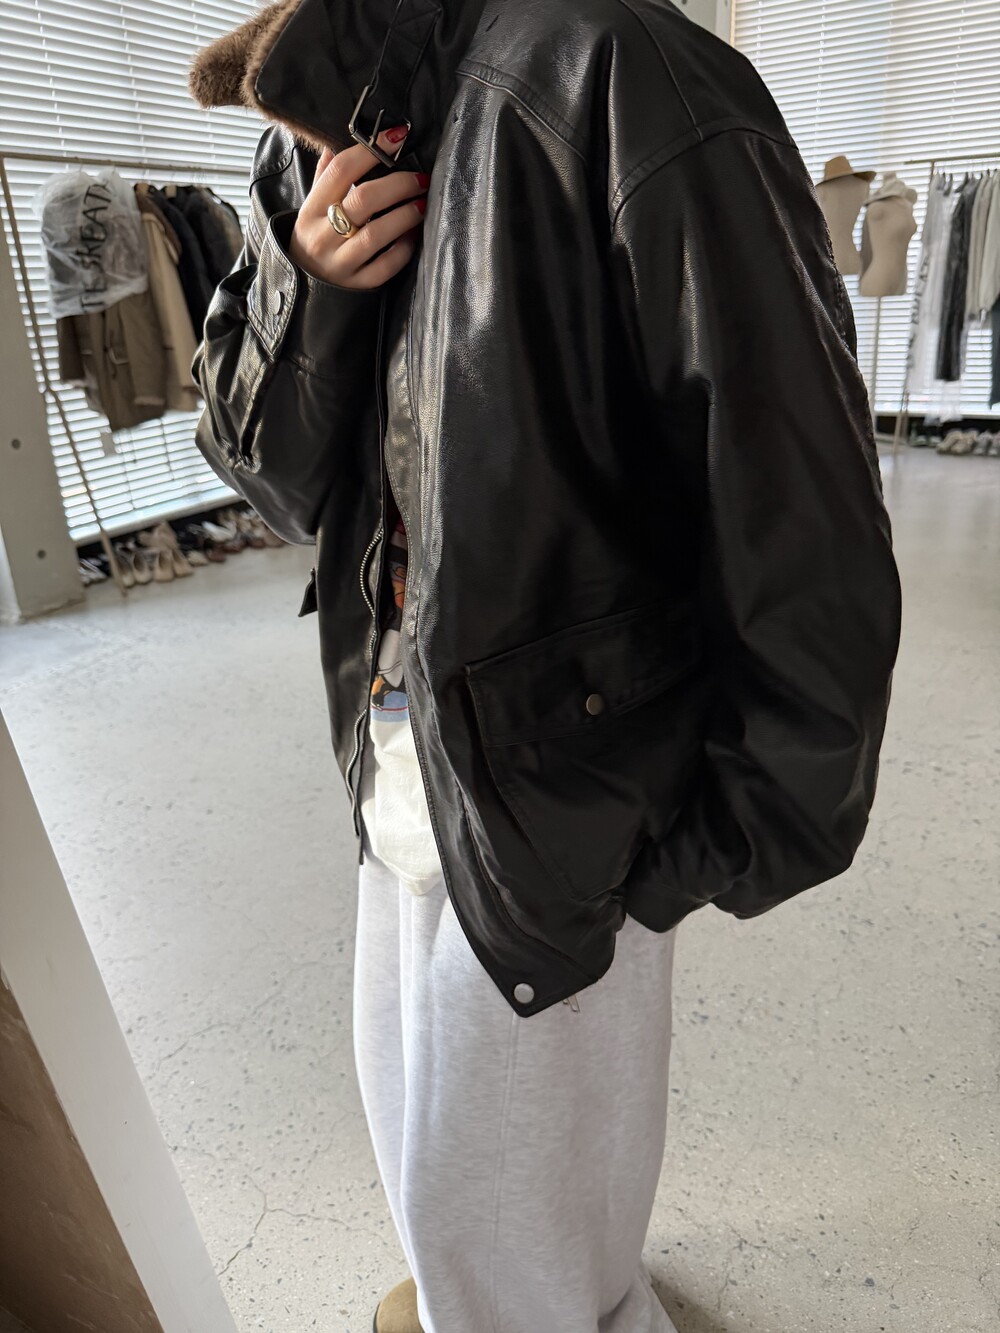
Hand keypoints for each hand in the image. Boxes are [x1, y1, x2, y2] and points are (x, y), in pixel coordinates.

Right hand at [289, 126, 428, 289]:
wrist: (299, 286)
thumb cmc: (313, 239)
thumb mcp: (309, 208)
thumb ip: (324, 179)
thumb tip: (334, 147)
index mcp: (311, 209)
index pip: (341, 171)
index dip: (370, 151)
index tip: (396, 137)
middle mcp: (323, 235)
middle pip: (363, 200)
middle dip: (398, 185)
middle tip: (420, 178)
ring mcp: (341, 262)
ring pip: (376, 234)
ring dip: (405, 215)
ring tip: (422, 204)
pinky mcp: (357, 284)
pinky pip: (385, 266)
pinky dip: (403, 249)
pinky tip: (413, 236)